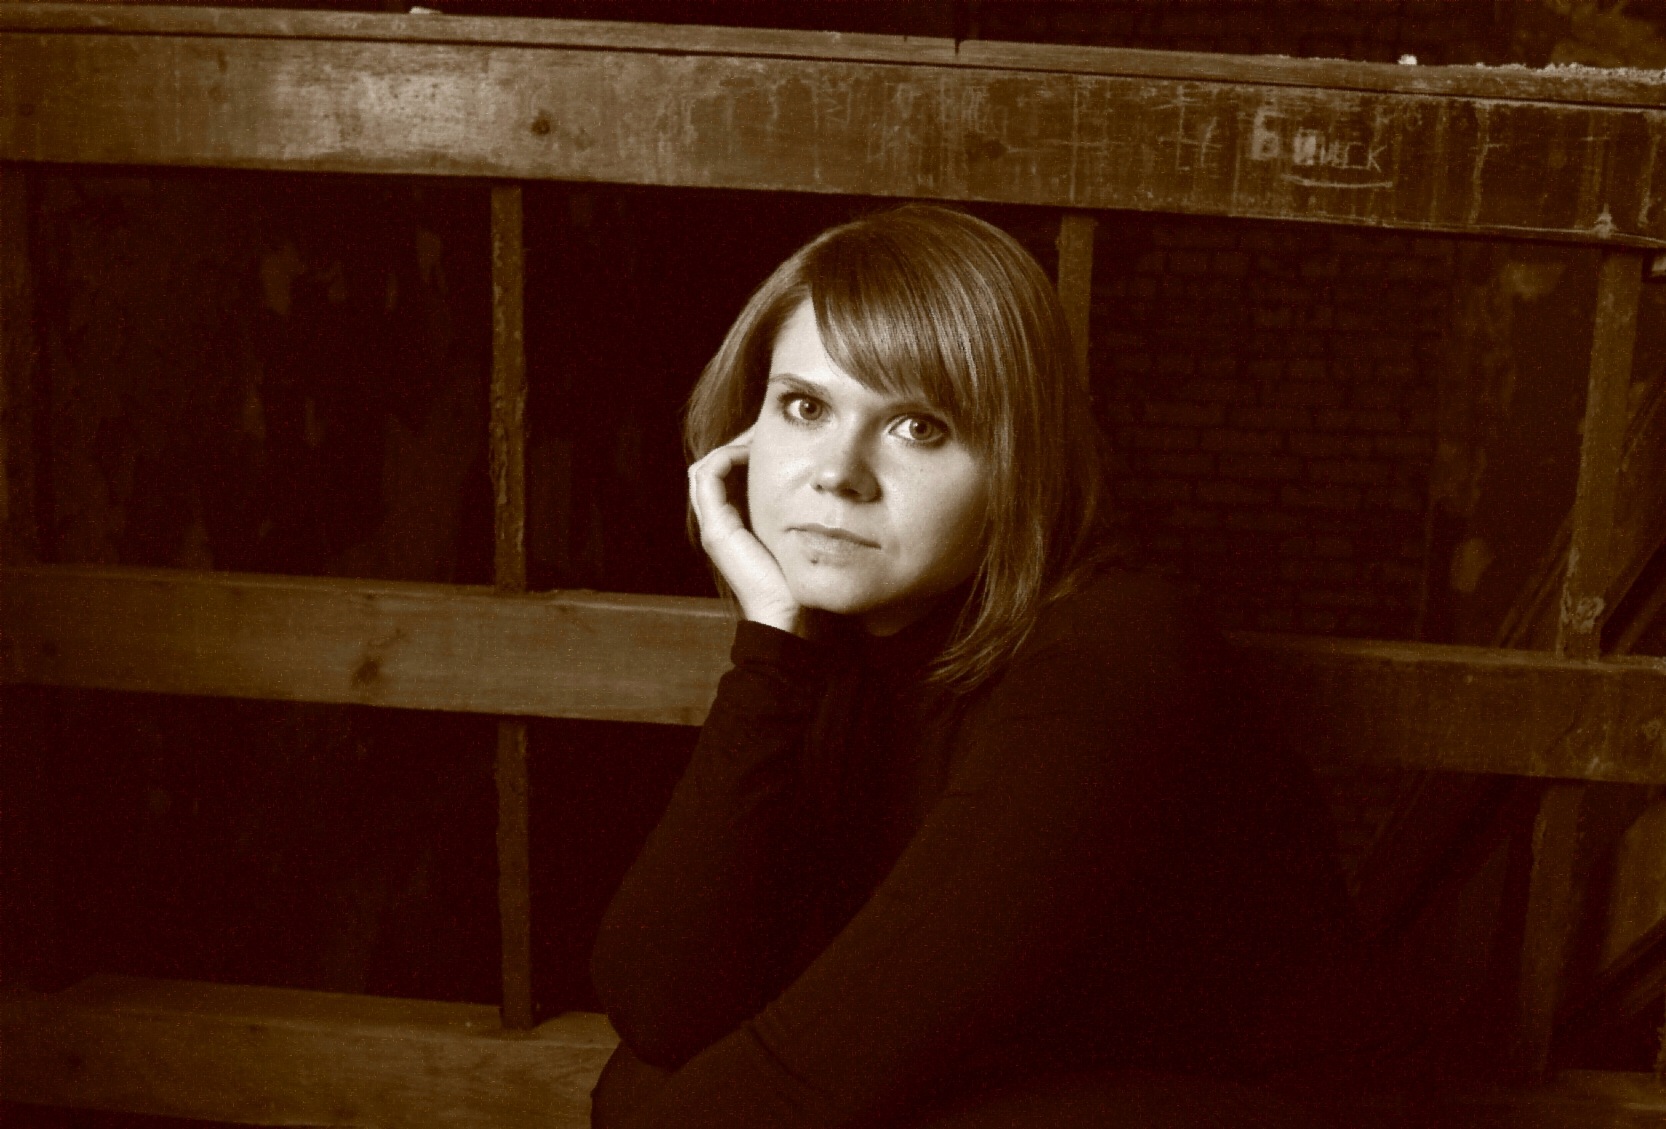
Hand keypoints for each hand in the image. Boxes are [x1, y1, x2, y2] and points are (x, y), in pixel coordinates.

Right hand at [688, 427, 803, 634]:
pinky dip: (726, 457)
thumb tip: (822, 479)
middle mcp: (719, 523)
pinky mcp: (716, 530)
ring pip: (706, 468)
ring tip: (759, 438)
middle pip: (714, 466)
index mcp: (736, 523)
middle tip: (766, 430)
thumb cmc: (802, 575)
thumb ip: (799, 508)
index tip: (775, 438)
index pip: (726, 472)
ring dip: (731, 446)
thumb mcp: (801, 531)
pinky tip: (753, 454)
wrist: (791, 612)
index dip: (745, 450)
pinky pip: (707, 477)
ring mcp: (713, 526)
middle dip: (738, 443)